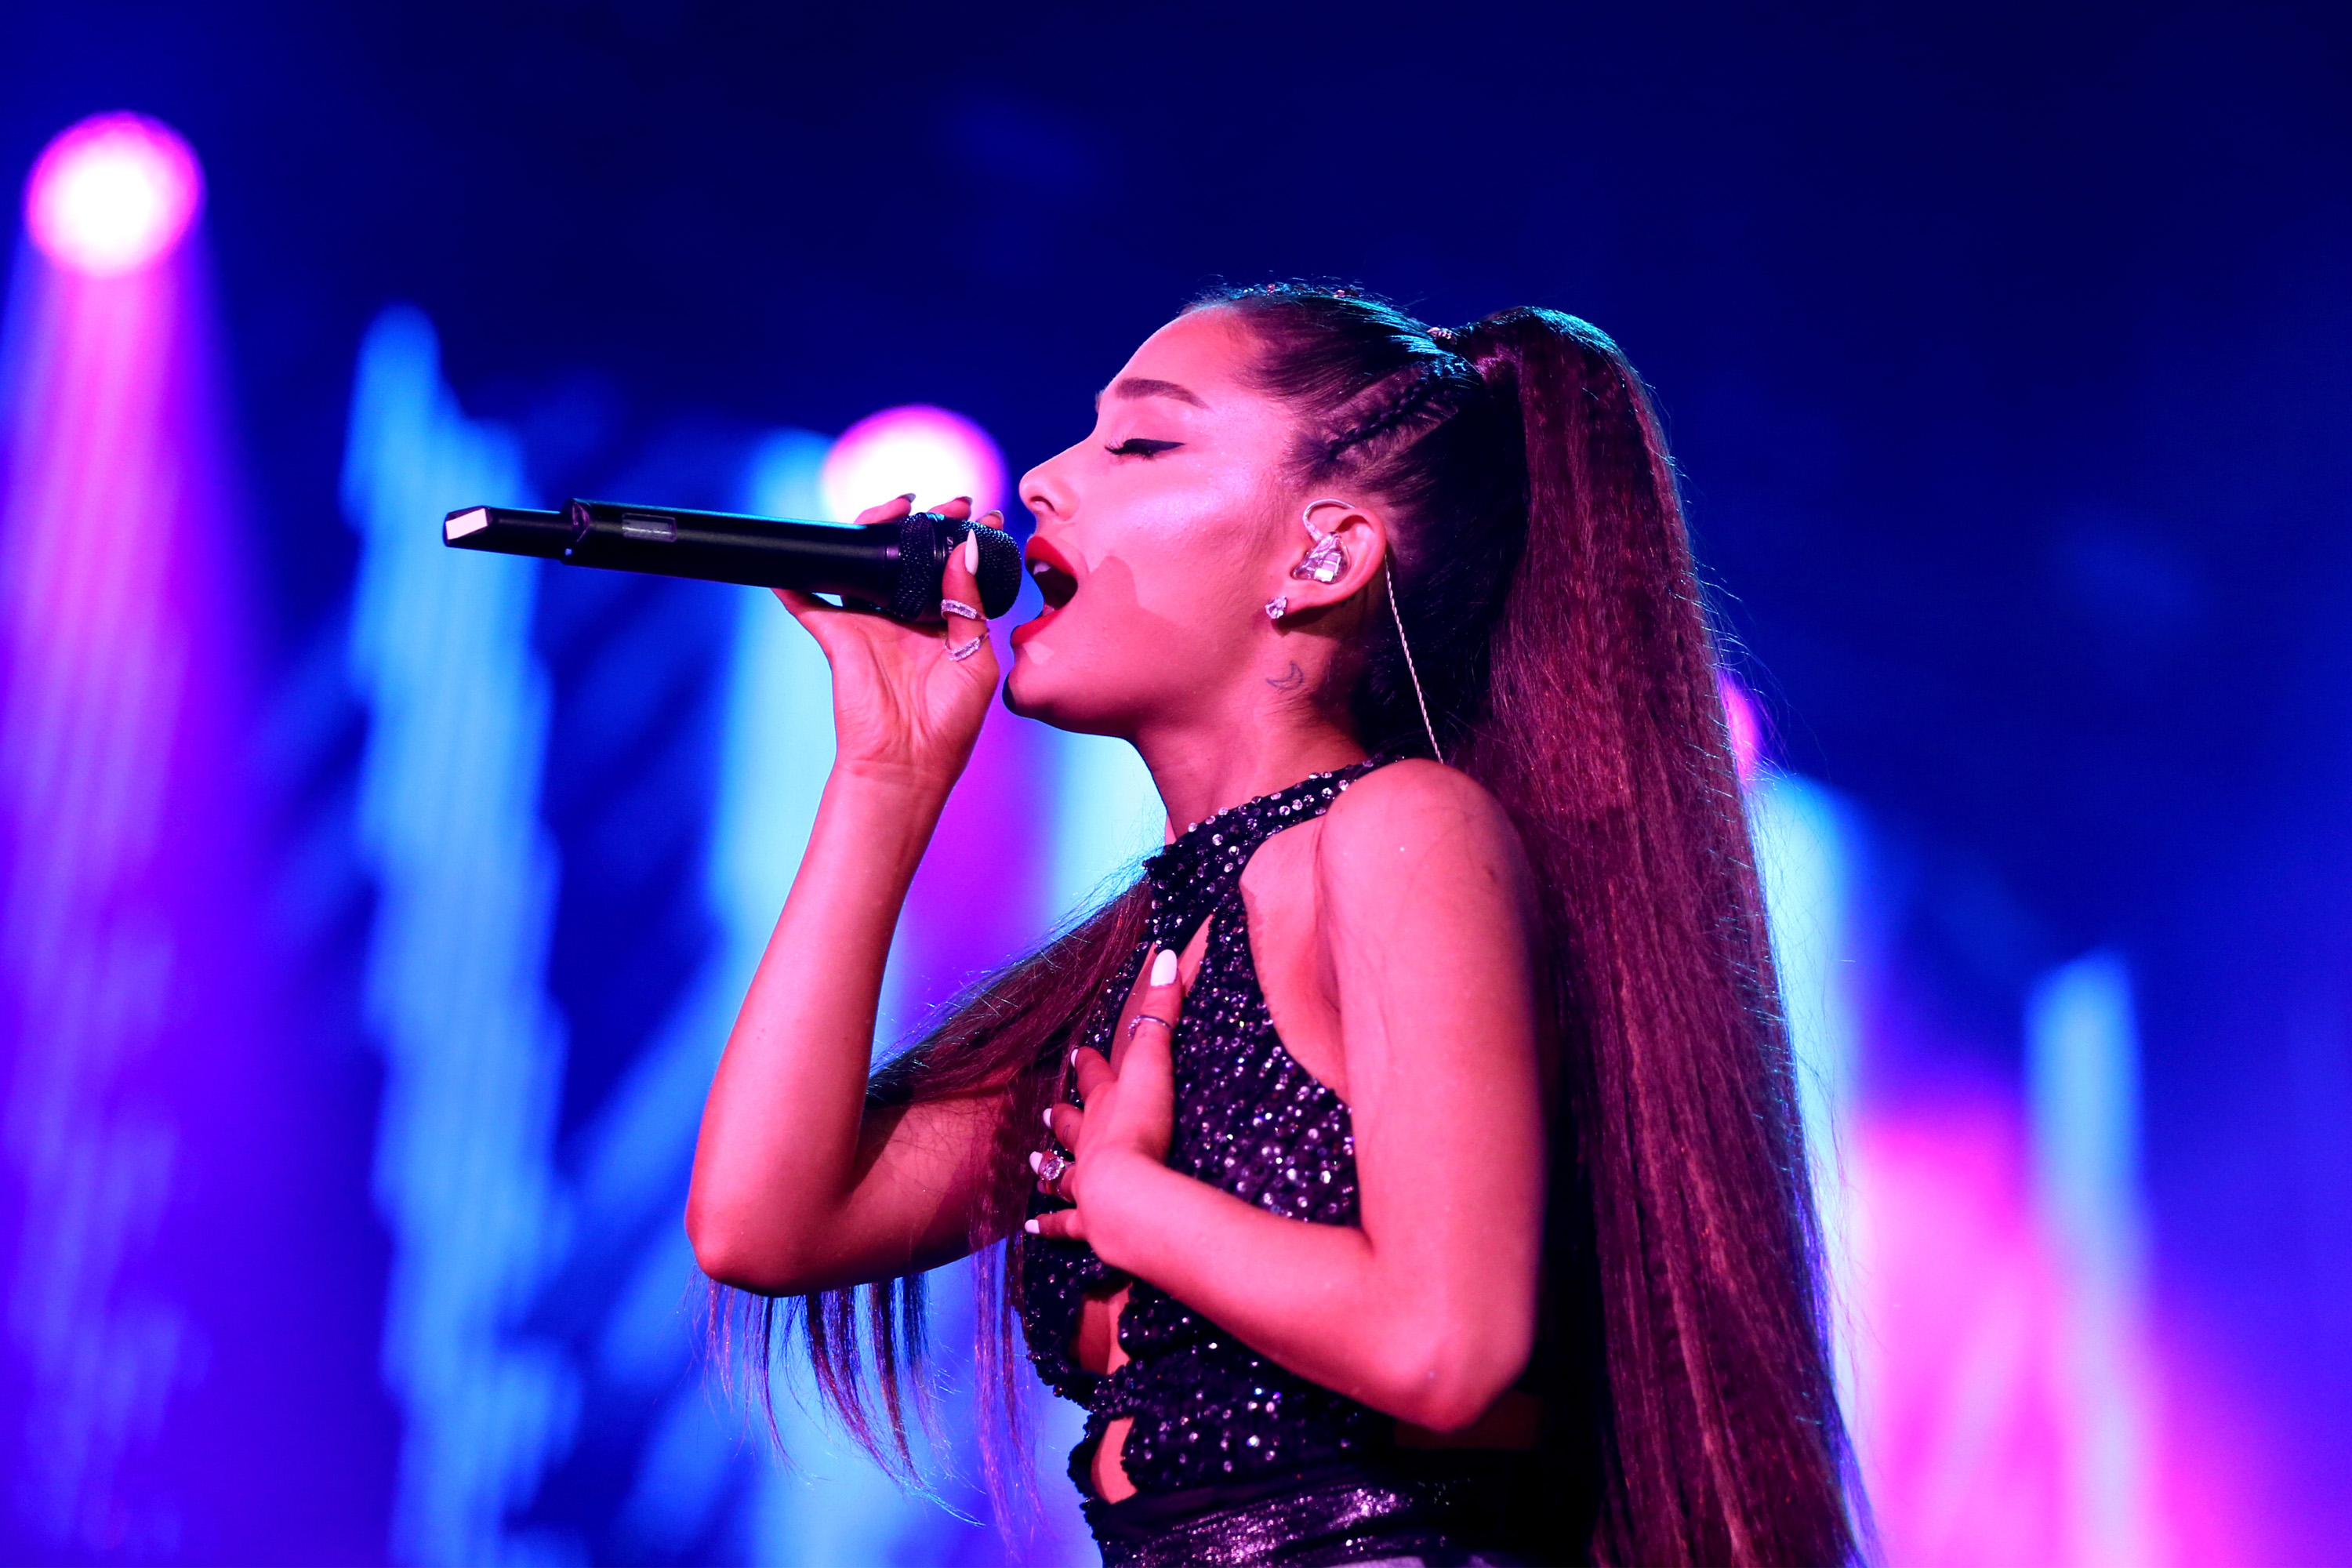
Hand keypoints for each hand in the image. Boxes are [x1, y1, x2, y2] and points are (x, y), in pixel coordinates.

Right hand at [775, 494, 999, 787]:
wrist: (907, 761)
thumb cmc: (950, 721)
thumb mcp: (975, 657)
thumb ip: (968, 602)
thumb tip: (965, 548)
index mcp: (945, 622)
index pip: (952, 568)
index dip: (964, 537)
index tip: (984, 514)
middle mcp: (906, 616)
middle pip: (906, 554)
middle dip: (925, 521)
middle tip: (949, 503)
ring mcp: (869, 621)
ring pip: (863, 561)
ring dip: (872, 527)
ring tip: (894, 508)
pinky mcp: (837, 633)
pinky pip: (809, 598)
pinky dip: (794, 577)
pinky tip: (794, 553)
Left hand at [1027, 946, 1183, 1248]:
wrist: (1128, 1195)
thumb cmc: (1144, 1128)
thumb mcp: (1156, 1062)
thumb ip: (1162, 1010)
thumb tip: (1163, 954)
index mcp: (1106, 1104)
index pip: (1094, 1075)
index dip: (1088, 1063)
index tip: (1078, 1052)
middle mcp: (1087, 1141)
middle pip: (1070, 1123)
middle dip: (1061, 1113)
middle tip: (1047, 1108)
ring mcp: (1084, 1182)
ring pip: (1061, 1173)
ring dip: (1050, 1167)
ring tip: (1036, 1164)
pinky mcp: (1089, 1222)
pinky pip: (1064, 1225)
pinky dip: (1050, 1226)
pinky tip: (1033, 1229)